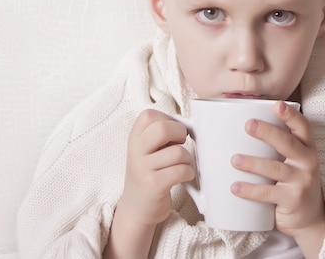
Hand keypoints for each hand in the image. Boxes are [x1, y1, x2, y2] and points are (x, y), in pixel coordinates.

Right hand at [118, 109, 195, 227]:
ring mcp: (142, 168)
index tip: (172, 133)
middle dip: (180, 133)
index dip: (168, 120)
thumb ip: (160, 134)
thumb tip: (190, 123)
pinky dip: (189, 173)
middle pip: (162, 128)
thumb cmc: (149, 175)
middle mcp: (135, 151)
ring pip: (178, 152)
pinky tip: (184, 177)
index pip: (149, 115)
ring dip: (187, 159)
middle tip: (180, 144)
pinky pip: (181, 171)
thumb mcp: (147, 151)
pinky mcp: (153, 185)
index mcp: (134, 139)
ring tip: (181, 165)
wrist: (136, 209)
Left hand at [230, 102, 324, 253]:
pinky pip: (268, 193)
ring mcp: (302, 182)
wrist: (308, 219)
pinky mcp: (292, 200)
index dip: (290, 115)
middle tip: (248, 125)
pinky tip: (235, 187)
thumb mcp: (291, 162)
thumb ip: (274, 147)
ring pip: (275, 168)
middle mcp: (308, 162)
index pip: (302, 127)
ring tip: (234, 159)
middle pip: (288, 143)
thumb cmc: (291, 182)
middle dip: (268, 133)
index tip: (277, 105)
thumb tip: (235, 130)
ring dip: (253, 163)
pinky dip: (250, 190)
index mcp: (307, 148)